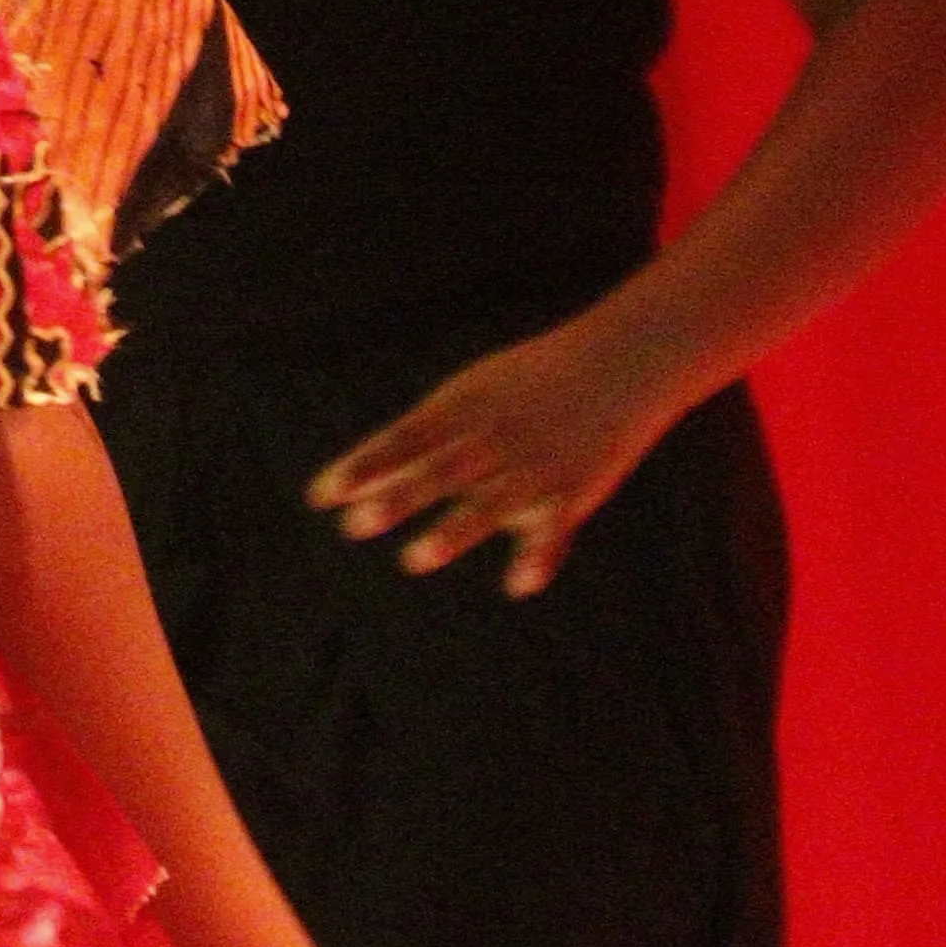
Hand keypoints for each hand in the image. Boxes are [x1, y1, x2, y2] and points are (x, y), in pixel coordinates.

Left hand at [307, 307, 676, 596]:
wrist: (623, 361)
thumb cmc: (531, 383)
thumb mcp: (471, 397)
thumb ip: (417, 444)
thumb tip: (355, 486)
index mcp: (466, 407)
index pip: (404, 439)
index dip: (363, 466)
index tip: (322, 495)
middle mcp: (497, 436)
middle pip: (441, 469)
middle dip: (399, 496)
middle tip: (355, 525)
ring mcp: (537, 464)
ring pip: (492, 502)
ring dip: (454, 531)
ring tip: (416, 558)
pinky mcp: (576, 489)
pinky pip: (556, 528)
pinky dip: (539, 556)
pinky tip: (518, 585)